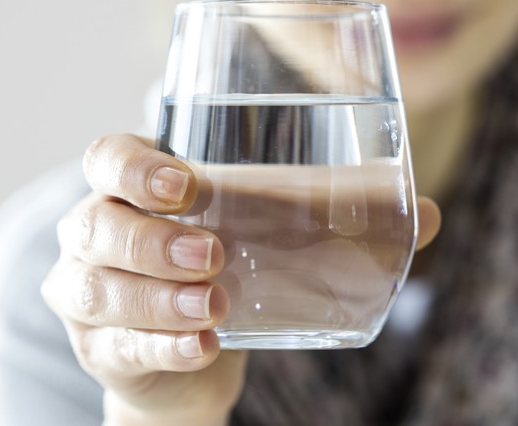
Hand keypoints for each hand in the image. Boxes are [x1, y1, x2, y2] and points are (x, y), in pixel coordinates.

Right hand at [41, 134, 440, 425]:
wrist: (188, 358)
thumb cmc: (227, 274)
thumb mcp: (269, 240)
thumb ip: (338, 223)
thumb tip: (428, 214)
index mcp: (134, 191)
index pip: (107, 159)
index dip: (134, 167)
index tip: (185, 184)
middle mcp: (97, 236)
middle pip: (95, 224)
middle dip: (153, 239)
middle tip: (213, 253)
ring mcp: (89, 296)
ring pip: (98, 289)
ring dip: (158, 297)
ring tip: (215, 304)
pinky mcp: (103, 350)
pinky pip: (119, 347)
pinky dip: (164, 347)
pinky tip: (204, 347)